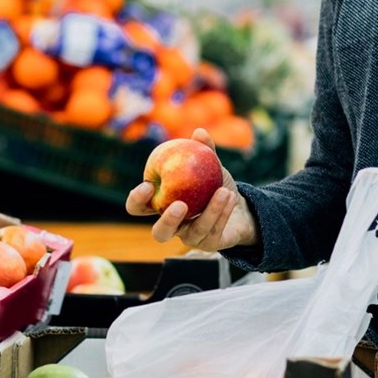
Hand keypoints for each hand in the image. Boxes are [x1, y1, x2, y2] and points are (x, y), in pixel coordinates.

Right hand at [125, 129, 257, 251]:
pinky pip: (213, 231)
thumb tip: (199, 132)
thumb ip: (203, 151)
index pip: (139, 207)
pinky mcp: (208, 245)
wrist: (240, 208)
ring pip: (193, 233)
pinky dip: (222, 212)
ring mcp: (190, 238)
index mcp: (162, 206)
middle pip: (159, 233)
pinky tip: (229, 196)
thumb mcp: (210, 166)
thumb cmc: (214, 185)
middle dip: (167, 220)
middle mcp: (173, 225)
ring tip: (222, 191)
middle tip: (180, 204)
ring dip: (209, 211)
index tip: (147, 185)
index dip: (137, 200)